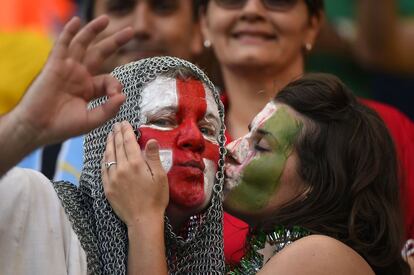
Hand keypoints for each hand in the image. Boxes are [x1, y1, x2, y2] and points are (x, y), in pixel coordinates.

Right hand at [12, 16, 132, 145]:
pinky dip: (69, 32)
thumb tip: (123, 95)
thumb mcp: (92, 120)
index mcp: (89, 88)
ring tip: (106, 19)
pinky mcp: (55, 65)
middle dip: (115, 42)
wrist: (38, 128)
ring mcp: (67, 68)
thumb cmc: (63, 126)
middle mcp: (79, 75)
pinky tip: (76, 21)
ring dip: (94, 30)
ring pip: (83, 44)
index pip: (109, 79)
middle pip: (100, 53)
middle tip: (131, 32)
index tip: (115, 96)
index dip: (115, 86)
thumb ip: (109, 109)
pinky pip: (62, 45)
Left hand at [102, 121, 168, 226]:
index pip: (129, 142)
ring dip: (109, 143)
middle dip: (116, 133)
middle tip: (116, 125)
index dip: (126, 131)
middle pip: (117, 146)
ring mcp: (112, 178)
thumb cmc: (156, 198)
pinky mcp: (107, 187)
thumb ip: (153, 157)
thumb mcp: (160, 177)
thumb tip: (150, 140)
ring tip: (110, 135)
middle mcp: (121, 168)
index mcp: (136, 164)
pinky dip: (104, 159)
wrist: (143, 220)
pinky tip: (105, 154)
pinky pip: (103, 169)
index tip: (124, 122)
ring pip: (108, 156)